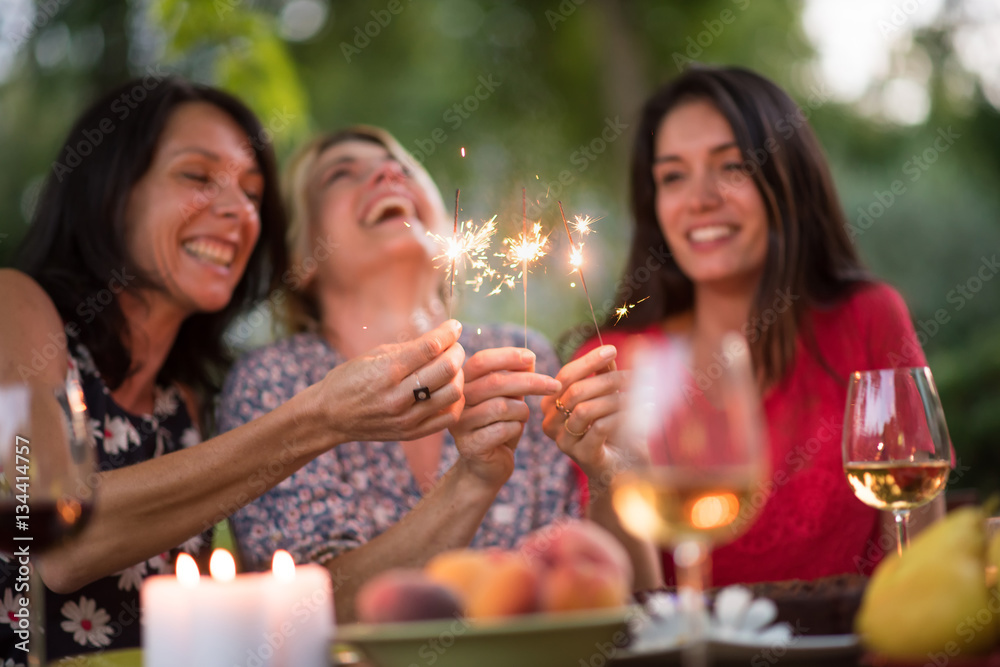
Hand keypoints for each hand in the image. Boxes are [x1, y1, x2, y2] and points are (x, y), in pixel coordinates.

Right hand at [311, 320, 466, 443]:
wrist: (329, 416)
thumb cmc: (350, 379)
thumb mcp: (373, 355)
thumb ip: (409, 348)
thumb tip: (442, 338)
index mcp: (386, 370)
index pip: (430, 347)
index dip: (449, 333)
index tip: (455, 326)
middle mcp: (398, 396)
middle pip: (447, 369)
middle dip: (457, 351)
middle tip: (453, 347)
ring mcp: (406, 418)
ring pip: (453, 393)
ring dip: (458, 376)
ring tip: (450, 370)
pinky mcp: (411, 433)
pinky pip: (449, 417)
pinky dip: (455, 401)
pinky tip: (446, 391)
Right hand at [450, 347, 560, 489]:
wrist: (487, 466)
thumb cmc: (500, 425)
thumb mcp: (510, 397)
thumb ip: (516, 376)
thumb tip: (528, 358)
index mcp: (463, 384)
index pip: (481, 361)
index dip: (507, 356)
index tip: (532, 357)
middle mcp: (457, 402)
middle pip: (494, 382)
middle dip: (530, 381)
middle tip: (555, 385)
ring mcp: (460, 424)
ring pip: (501, 407)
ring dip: (522, 411)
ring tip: (523, 418)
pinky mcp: (469, 445)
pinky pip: (503, 429)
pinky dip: (516, 429)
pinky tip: (513, 433)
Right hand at [541, 345, 630, 486]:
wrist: (624, 468)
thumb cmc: (615, 430)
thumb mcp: (608, 396)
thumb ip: (604, 375)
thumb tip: (608, 351)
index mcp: (551, 405)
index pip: (564, 376)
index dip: (587, 360)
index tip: (611, 350)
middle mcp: (550, 423)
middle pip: (575, 391)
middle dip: (607, 380)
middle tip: (633, 377)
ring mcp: (564, 442)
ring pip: (586, 409)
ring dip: (616, 399)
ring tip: (639, 395)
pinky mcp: (582, 455)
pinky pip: (600, 427)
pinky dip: (623, 415)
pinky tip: (641, 411)